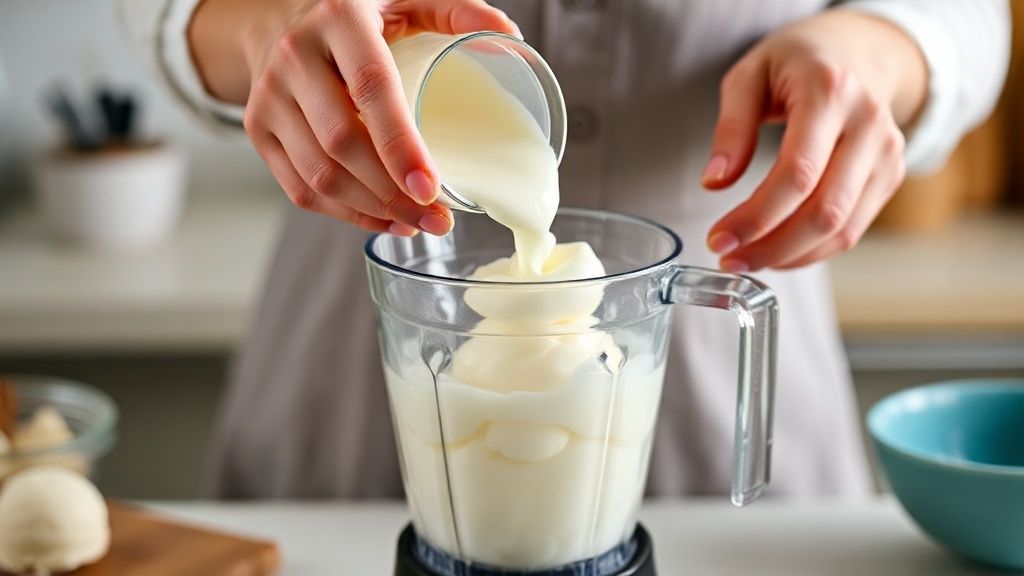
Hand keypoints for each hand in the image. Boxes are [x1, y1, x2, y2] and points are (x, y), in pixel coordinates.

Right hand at [189, 0, 518, 234]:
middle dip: (394, 193)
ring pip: (319, 174)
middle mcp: (294, 55)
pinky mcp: (258, 129)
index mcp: (339, 19)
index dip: (400, 145)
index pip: (371, 89)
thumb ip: (455, 11)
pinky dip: (345, 214)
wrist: (279, 17)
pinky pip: (300, 188)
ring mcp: (269, 96)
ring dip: (373, 210)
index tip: (432, 187)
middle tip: (439, 218)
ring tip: (418, 223)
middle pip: (342, 143)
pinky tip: (383, 219)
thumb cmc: (357, 13)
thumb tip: (510, 37)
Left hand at [702, 10, 926, 270]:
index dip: (756, 217)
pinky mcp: (890, 176)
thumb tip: (714, 182)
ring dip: (790, 256)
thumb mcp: (749, 76)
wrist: (855, 51)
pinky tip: (777, 252)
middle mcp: (868, 124)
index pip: (798, 173)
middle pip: (824, 211)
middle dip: (771, 246)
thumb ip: (731, 127)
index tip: (719, 238)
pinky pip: (852, 230)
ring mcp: (887, 153)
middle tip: (728, 257)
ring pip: (842, 230)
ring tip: (747, 259)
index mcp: (831, 93)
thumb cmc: (795, 63)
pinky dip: (812, 251)